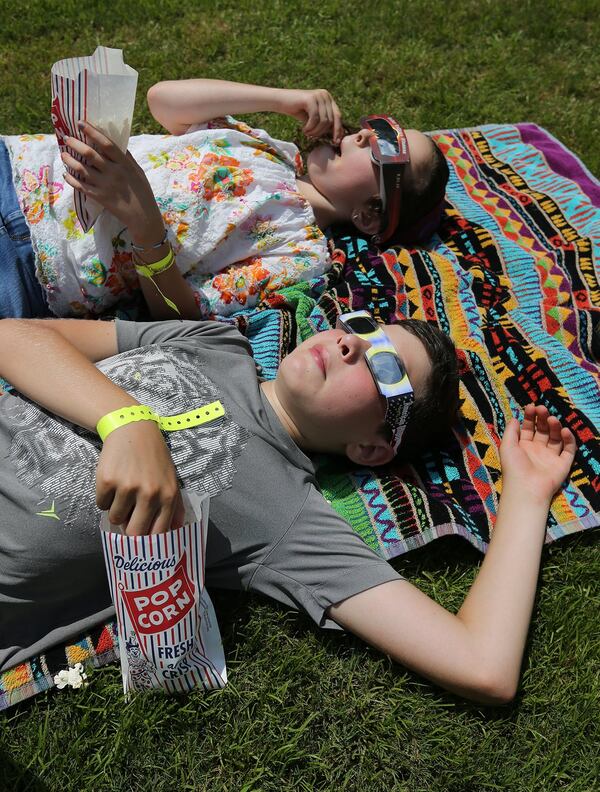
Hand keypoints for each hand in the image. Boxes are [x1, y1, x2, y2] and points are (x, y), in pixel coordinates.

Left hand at [61, 121, 163, 244]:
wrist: (143, 217)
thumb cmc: (142, 192)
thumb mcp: (138, 172)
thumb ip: (127, 158)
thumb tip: (116, 143)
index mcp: (125, 164)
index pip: (107, 144)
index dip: (92, 132)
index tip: (80, 123)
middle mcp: (114, 173)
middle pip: (90, 154)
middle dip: (75, 144)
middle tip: (66, 139)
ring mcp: (105, 185)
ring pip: (82, 169)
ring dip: (70, 160)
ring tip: (63, 155)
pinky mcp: (100, 197)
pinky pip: (81, 186)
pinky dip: (71, 179)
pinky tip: (66, 174)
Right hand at [95, 420, 184, 534]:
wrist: (133, 430)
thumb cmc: (154, 458)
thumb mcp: (171, 479)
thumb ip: (175, 506)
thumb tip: (176, 530)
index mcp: (168, 496)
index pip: (157, 533)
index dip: (148, 541)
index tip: (143, 541)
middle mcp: (149, 494)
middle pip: (134, 532)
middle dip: (129, 531)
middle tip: (128, 521)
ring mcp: (127, 488)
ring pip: (115, 519)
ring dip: (116, 511)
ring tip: (122, 494)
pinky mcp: (107, 481)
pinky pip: (101, 505)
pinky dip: (104, 499)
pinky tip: (113, 483)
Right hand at [278, 88, 342, 143]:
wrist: (280, 101)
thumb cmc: (297, 111)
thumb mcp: (313, 118)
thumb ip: (325, 123)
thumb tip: (338, 137)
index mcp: (328, 99)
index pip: (338, 116)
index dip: (338, 130)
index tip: (336, 142)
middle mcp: (325, 95)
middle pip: (331, 120)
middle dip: (321, 132)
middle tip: (311, 137)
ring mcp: (318, 95)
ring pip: (324, 121)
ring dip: (315, 131)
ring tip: (307, 133)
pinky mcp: (310, 98)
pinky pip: (315, 118)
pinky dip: (310, 127)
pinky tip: (304, 129)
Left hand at [499, 404, 576, 505]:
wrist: (526, 489)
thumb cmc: (514, 467)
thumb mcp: (507, 446)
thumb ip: (511, 431)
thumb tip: (514, 418)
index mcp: (523, 447)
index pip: (528, 428)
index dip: (529, 417)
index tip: (531, 406)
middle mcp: (537, 451)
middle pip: (542, 430)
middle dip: (542, 419)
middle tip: (543, 409)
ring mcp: (550, 457)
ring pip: (556, 438)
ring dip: (555, 427)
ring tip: (552, 419)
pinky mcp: (562, 464)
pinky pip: (569, 450)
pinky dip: (569, 440)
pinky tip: (564, 431)